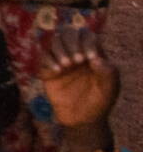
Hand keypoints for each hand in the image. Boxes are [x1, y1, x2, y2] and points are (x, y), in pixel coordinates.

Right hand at [39, 23, 116, 151]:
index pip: (87, 35)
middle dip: (71, 43)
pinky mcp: (47, 69)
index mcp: (92, 53)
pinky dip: (48, 60)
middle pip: (67, 32)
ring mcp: (60, 59)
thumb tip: (95, 59)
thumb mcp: (110, 88)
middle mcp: (75, 52)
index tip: (90, 59)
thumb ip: (107, 73)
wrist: (82, 119)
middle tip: (77, 61)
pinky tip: (57, 72)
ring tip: (66, 66)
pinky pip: (42, 56)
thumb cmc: (99, 101)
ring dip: (59, 50)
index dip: (87, 42)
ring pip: (53, 41)